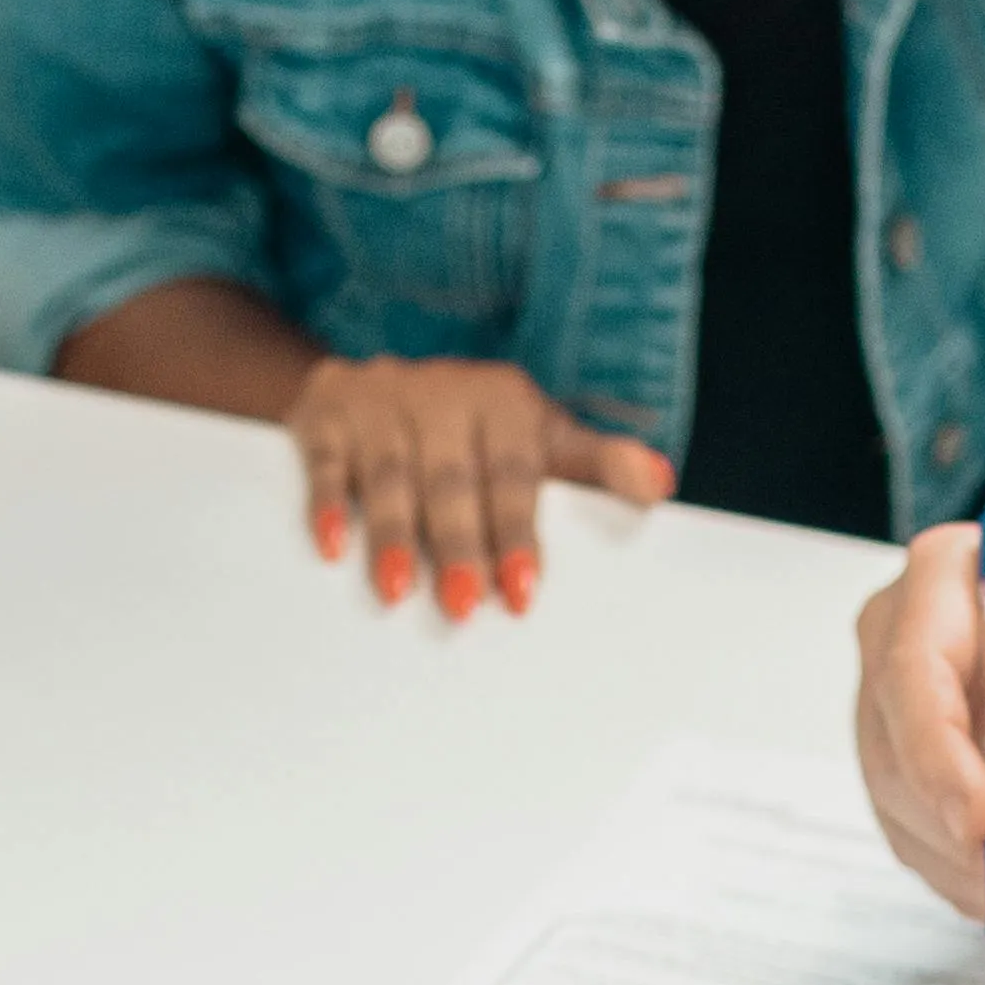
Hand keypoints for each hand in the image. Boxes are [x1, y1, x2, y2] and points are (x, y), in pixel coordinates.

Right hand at [288, 360, 670, 616]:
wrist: (371, 378)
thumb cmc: (472, 425)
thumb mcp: (537, 433)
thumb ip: (596, 462)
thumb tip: (659, 485)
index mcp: (502, 400)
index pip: (513, 472)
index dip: (517, 533)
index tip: (522, 592)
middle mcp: (441, 393)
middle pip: (450, 478)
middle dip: (457, 544)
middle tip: (464, 606)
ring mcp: (380, 400)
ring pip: (389, 473)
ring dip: (392, 534)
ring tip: (397, 593)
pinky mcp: (325, 413)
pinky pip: (326, 460)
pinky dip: (327, 503)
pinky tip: (331, 547)